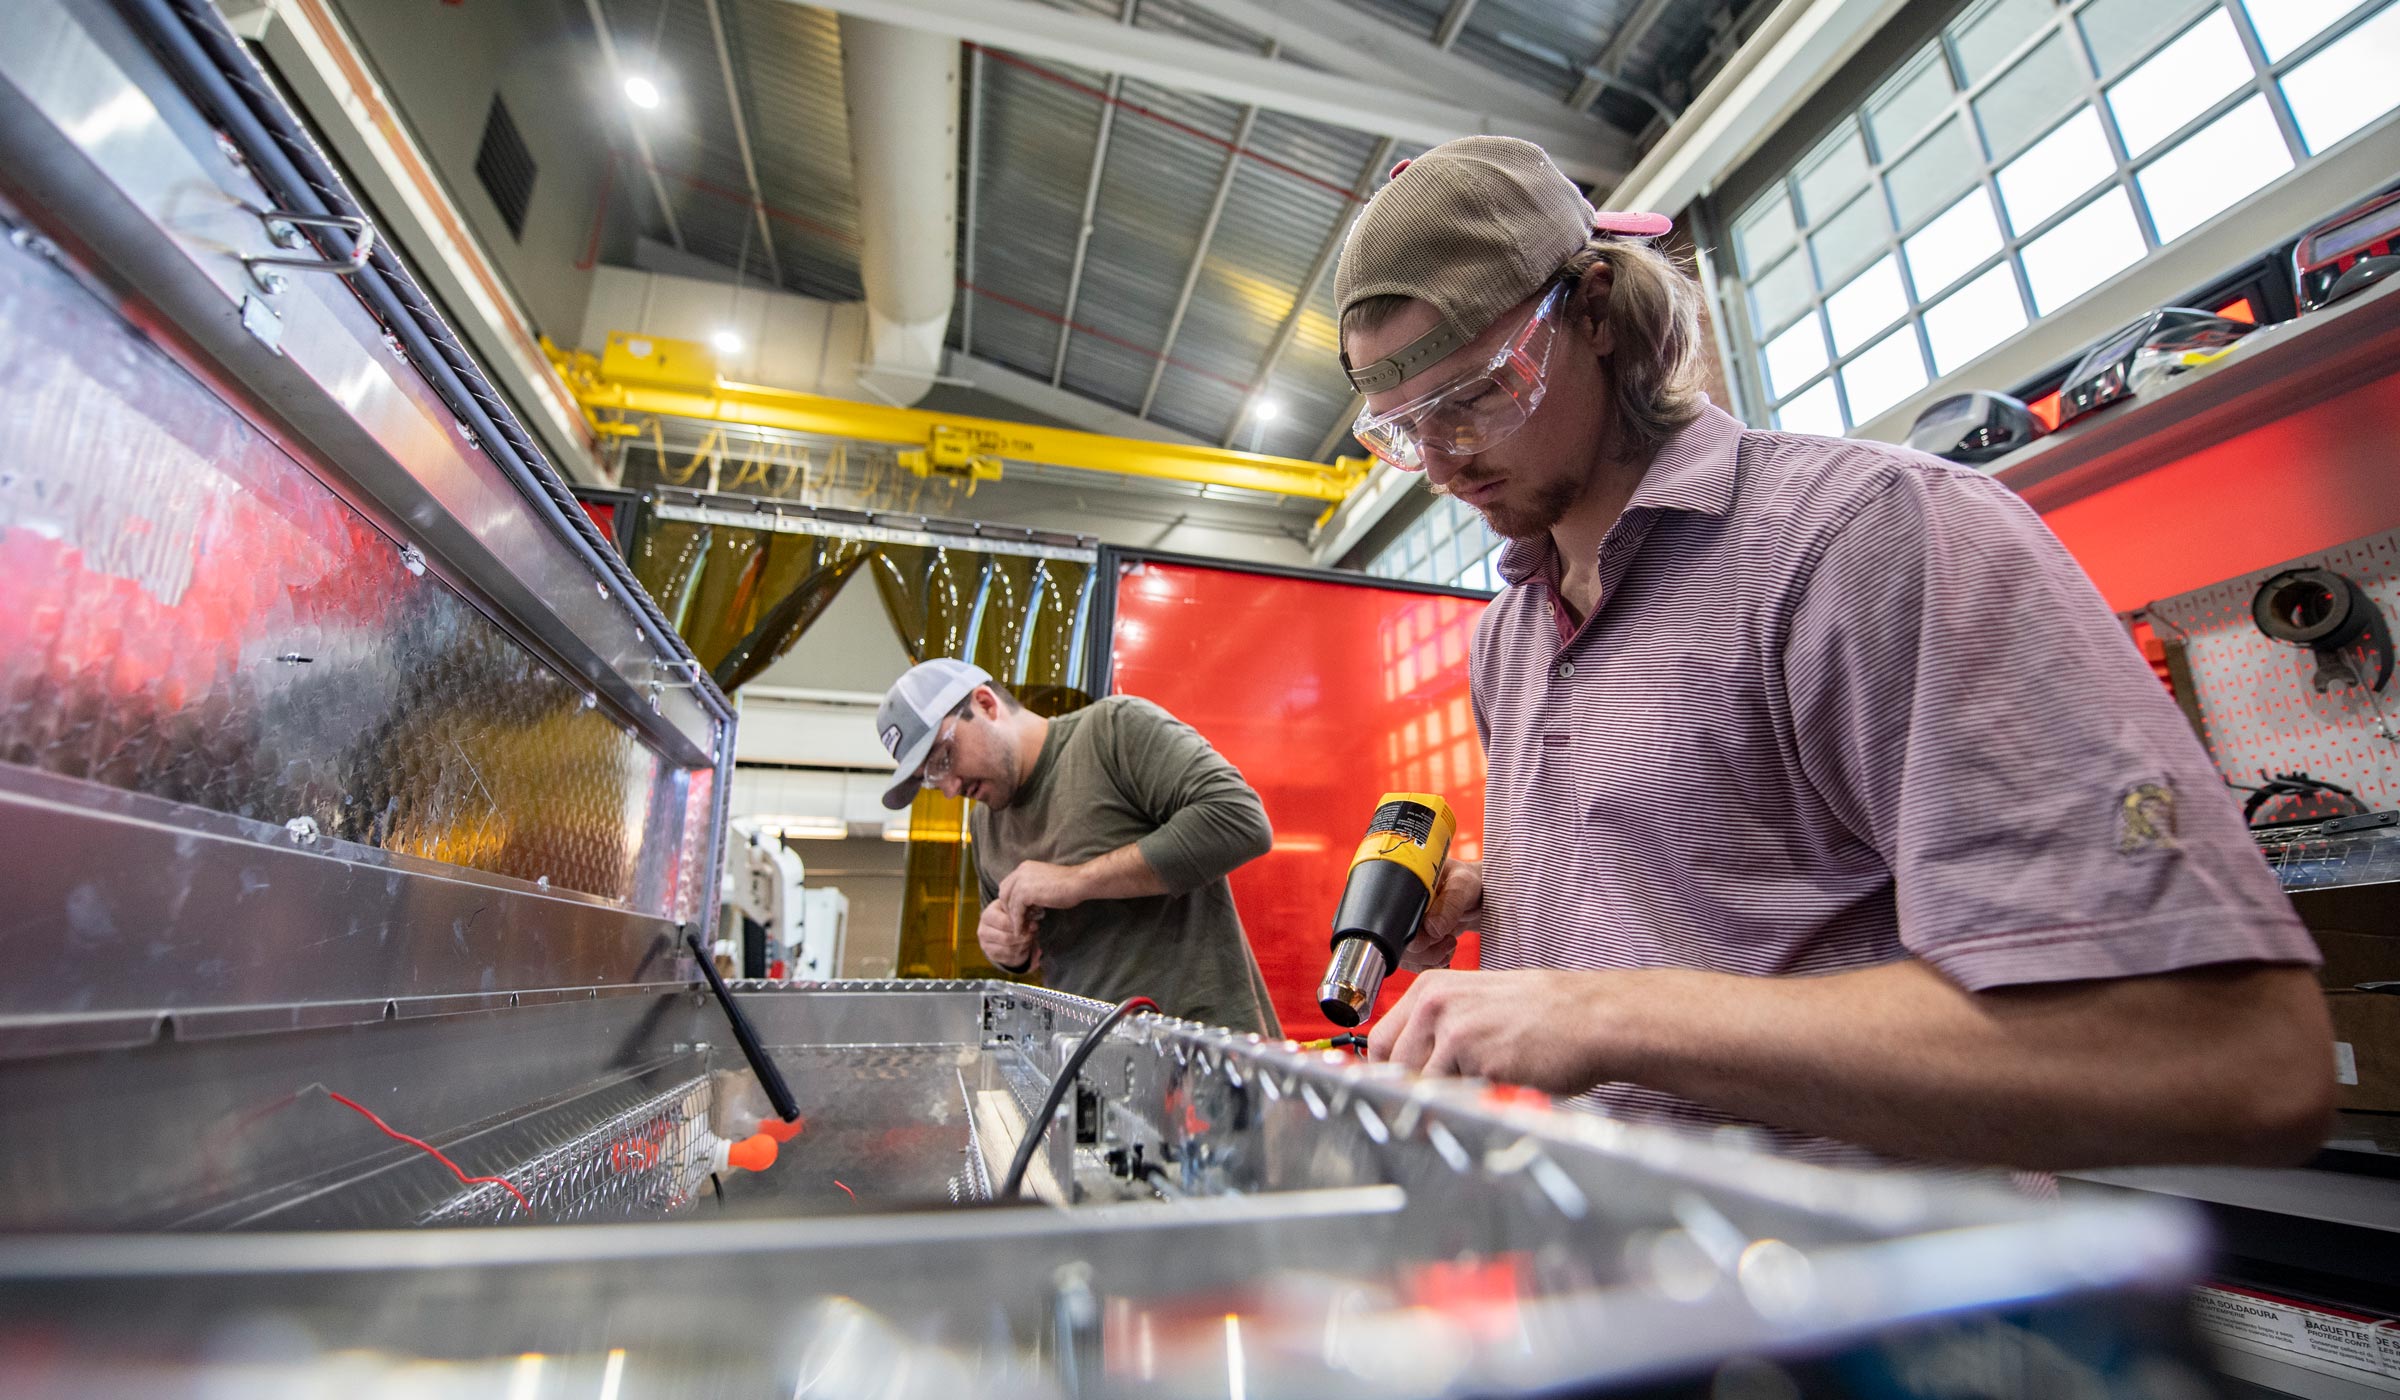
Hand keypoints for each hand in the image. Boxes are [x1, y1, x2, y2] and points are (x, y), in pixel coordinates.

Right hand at [976, 897, 1042, 971]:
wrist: (1000, 924)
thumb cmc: (1009, 913)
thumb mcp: (1014, 908)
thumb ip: (1022, 914)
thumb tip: (1034, 925)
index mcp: (987, 916)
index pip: (1004, 923)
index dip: (1020, 925)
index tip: (1033, 924)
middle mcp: (983, 931)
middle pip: (1006, 938)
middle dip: (1023, 937)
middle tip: (1033, 933)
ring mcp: (986, 945)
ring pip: (1009, 950)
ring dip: (1023, 945)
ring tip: (1030, 938)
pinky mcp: (992, 955)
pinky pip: (1010, 958)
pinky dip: (1021, 953)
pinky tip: (1024, 945)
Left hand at [995, 860, 1087, 926]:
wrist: (1079, 882)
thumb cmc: (1068, 885)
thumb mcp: (1044, 883)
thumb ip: (1032, 889)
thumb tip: (1025, 905)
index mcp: (1025, 867)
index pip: (1008, 885)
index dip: (1011, 901)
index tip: (1020, 914)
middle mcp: (1020, 871)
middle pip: (1004, 894)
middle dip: (1009, 910)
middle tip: (1019, 922)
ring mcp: (1021, 880)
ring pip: (1008, 904)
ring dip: (1014, 919)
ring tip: (1022, 929)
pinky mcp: (1025, 892)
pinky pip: (1016, 911)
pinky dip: (1018, 922)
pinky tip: (1023, 931)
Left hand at [1366, 969, 1614, 1094]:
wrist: (1591, 1017)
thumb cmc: (1543, 1012)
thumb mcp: (1476, 1003)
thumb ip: (1436, 1028)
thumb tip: (1403, 1068)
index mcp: (1431, 990)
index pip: (1379, 1044)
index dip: (1384, 1075)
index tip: (1393, 1094)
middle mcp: (1437, 1008)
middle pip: (1395, 1072)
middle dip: (1415, 1095)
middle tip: (1443, 1104)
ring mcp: (1457, 1035)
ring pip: (1426, 1092)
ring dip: (1448, 1103)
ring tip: (1482, 1089)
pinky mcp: (1480, 1065)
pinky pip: (1460, 1102)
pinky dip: (1476, 1105)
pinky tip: (1501, 1088)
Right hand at [1400, 858, 1481, 970]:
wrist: (1484, 895)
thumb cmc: (1473, 881)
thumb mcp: (1464, 885)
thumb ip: (1450, 903)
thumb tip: (1431, 928)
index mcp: (1403, 886)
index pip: (1391, 916)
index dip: (1408, 931)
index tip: (1431, 931)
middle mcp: (1401, 907)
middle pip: (1394, 940)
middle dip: (1423, 947)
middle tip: (1446, 937)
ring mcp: (1408, 926)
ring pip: (1405, 955)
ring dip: (1429, 956)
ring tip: (1449, 942)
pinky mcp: (1418, 941)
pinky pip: (1416, 963)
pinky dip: (1432, 963)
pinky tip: (1446, 952)